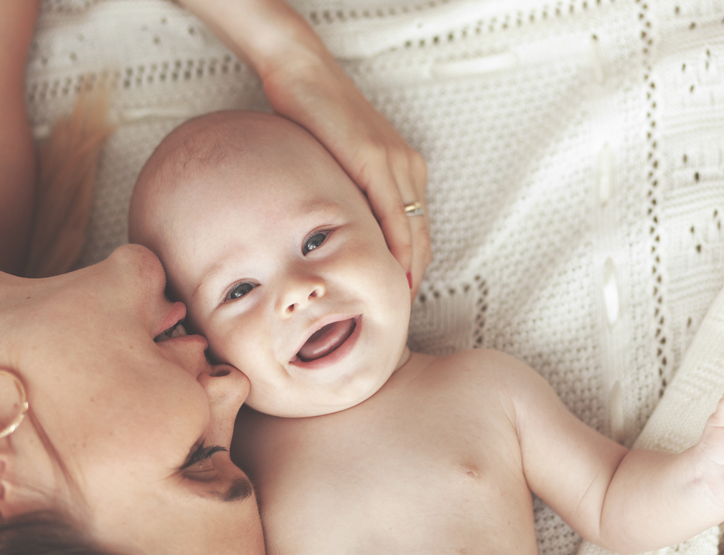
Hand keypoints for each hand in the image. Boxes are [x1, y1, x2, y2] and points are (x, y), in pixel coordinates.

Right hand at [260, 51, 430, 298]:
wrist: (302, 73)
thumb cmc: (313, 115)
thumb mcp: (339, 163)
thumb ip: (349, 194)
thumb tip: (336, 233)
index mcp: (404, 169)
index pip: (416, 231)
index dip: (412, 268)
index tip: (399, 297)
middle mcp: (408, 167)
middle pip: (421, 238)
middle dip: (413, 278)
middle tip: (399, 312)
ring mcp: (396, 163)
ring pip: (412, 232)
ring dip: (407, 270)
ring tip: (396, 303)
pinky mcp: (375, 160)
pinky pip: (393, 214)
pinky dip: (395, 248)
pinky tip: (390, 271)